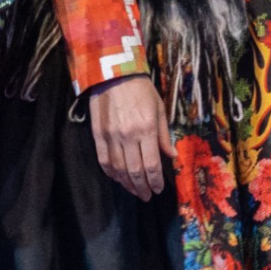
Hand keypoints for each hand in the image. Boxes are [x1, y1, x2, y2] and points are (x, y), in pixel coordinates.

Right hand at [87, 76, 169, 199]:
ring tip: (134, 191)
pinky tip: (118, 179)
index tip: (158, 190)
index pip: (152, 164)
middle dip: (142, 187)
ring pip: (118, 169)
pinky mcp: (97, 135)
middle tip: (146, 196)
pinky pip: (104, 160)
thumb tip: (172, 156)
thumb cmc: (141, 90)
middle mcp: (128, 136)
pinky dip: (111, 173)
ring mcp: (110, 136)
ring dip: (127, 184)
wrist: (113, 74)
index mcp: (146, 129)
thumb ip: (164, 135)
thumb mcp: (159, 109)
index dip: (155, 181)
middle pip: (135, 171)